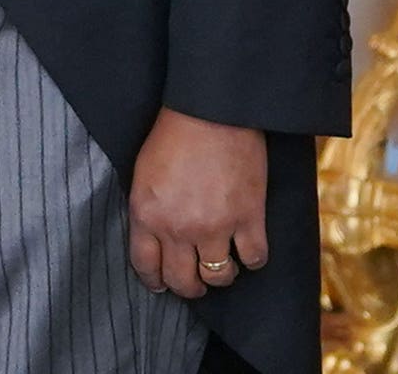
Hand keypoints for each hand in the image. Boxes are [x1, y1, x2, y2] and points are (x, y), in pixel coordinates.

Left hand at [126, 106, 267, 300]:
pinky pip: (254, 259)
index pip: (145, 266)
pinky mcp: (249, 218)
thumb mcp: (143, 174)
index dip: (154, 281)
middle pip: (182, 281)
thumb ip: (147, 210)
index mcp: (147, 214)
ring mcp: (215, 227)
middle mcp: (178, 228)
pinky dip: (252, 258)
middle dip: (187, 287)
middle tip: (194, 282)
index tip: (161, 283)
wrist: (212, 111)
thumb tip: (153, 238)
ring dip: (219, 275)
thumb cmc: (174, 134)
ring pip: (218, 277)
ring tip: (221, 265)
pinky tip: (248, 248)